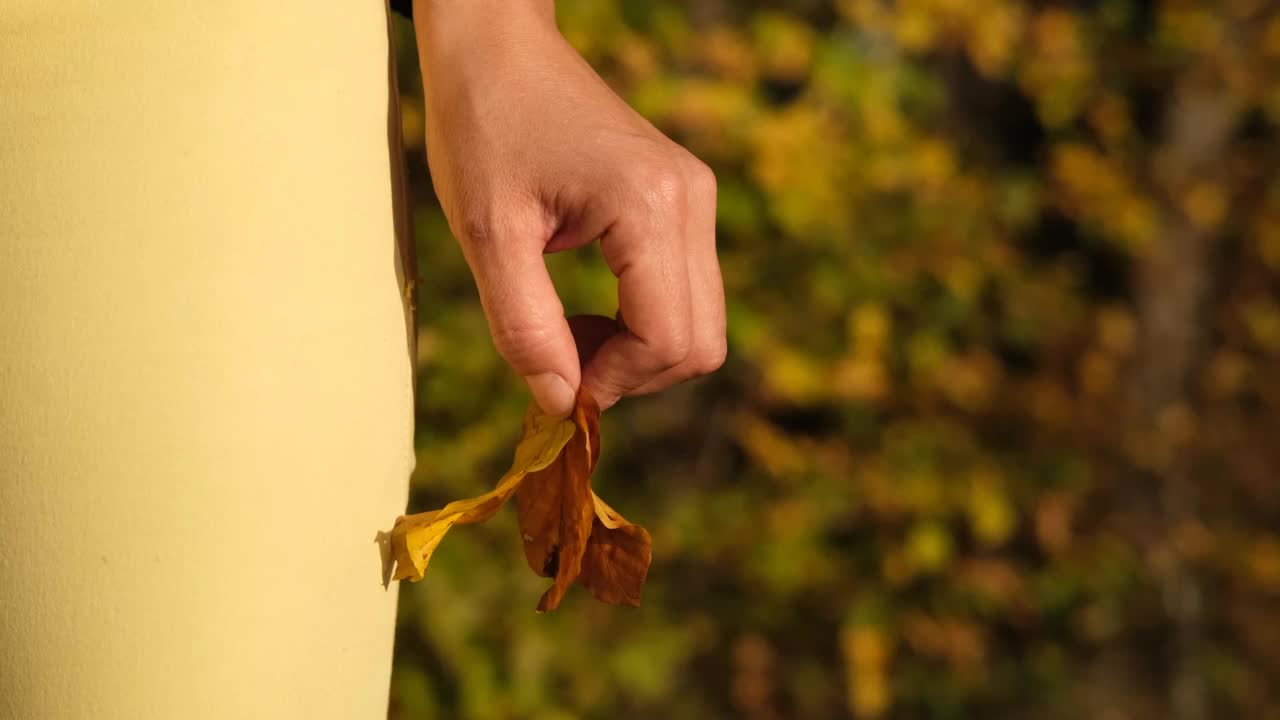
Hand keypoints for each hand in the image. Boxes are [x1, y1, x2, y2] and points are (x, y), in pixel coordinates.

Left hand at [412, 0, 724, 415]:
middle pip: (700, 343)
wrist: (498, 47)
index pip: (668, 339)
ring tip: (564, 329)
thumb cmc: (483, 124)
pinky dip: (640, 321)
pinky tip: (585, 307)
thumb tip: (561, 403)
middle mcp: (691, 201)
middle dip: (630, 373)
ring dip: (635, 351)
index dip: (611, 382)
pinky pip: (686, 292)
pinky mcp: (683, 201)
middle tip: (558, 358)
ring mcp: (695, 198)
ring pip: (700, 324)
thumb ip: (525, 325)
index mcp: (650, 206)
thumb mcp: (487, 233)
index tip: (553, 385)